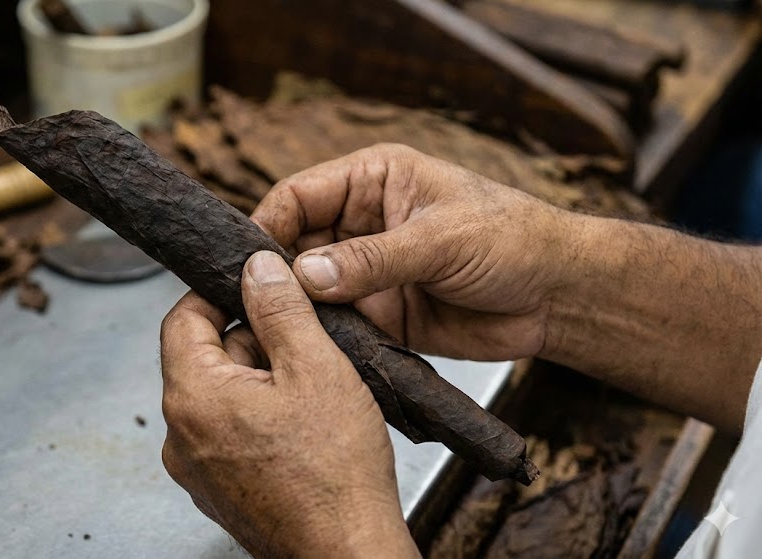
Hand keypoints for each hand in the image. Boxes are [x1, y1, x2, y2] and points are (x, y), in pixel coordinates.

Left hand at [160, 251, 420, 558]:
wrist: (347, 553)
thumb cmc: (335, 474)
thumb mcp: (315, 367)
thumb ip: (280, 309)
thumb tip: (257, 268)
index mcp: (193, 397)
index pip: (182, 318)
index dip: (218, 292)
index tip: (253, 285)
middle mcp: (181, 435)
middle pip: (203, 357)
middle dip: (250, 339)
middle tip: (302, 342)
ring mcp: (196, 468)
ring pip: (220, 395)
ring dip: (258, 379)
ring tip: (310, 392)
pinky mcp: (218, 489)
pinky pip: (227, 432)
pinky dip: (258, 417)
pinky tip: (301, 426)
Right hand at [251, 143, 574, 361]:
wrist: (558, 296)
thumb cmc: (513, 239)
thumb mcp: (441, 238)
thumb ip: (373, 258)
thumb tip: (306, 277)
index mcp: (371, 180)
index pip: (299, 195)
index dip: (267, 224)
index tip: (246, 261)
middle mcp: (360, 224)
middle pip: (294, 245)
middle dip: (275, 274)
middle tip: (256, 304)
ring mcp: (367, 272)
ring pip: (309, 291)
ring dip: (297, 310)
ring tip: (277, 331)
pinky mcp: (379, 314)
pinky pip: (336, 325)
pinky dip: (323, 338)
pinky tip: (311, 350)